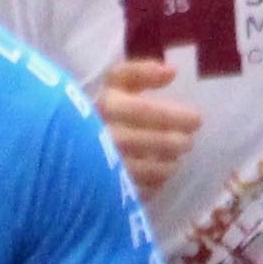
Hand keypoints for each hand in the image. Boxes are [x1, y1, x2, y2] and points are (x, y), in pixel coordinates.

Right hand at [95, 55, 200, 194]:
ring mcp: (105, 168)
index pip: (148, 112)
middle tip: (187, 141)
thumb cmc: (99, 112)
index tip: (197, 120)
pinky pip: (145, 190)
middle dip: (179, 142)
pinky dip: (156, 182)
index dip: (177, 116)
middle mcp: (105, 137)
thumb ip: (140, 73)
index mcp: (106, 107)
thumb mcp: (114, 85)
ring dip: (171, 163)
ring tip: (173, 157)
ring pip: (155, 170)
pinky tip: (156, 174)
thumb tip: (172, 71)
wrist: (65, 146)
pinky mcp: (108, 192)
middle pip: (156, 142)